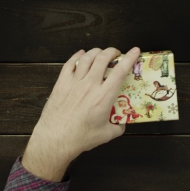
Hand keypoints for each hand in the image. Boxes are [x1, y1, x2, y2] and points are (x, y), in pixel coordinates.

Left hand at [21, 47, 140, 181]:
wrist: (55, 139)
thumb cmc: (81, 138)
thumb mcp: (106, 135)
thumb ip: (118, 127)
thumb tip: (122, 123)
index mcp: (104, 96)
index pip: (120, 71)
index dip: (129, 58)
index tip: (134, 51)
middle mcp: (90, 85)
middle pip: (103, 58)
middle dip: (112, 51)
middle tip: (115, 54)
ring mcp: (74, 83)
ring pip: (86, 58)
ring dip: (96, 52)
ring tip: (100, 53)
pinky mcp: (61, 84)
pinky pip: (69, 64)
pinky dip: (77, 56)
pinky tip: (80, 54)